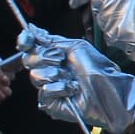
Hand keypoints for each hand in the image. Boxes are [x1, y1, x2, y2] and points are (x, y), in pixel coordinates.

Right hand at [20, 25, 134, 132]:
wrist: (109, 88)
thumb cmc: (98, 68)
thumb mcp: (76, 47)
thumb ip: (52, 40)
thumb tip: (33, 31)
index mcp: (54, 56)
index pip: (30, 47)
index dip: (25, 42)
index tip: (27, 41)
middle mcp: (48, 70)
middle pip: (28, 60)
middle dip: (44, 57)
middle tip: (60, 59)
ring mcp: (48, 87)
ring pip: (35, 76)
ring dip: (55, 74)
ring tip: (71, 77)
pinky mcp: (50, 103)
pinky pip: (44, 92)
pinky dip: (59, 88)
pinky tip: (71, 89)